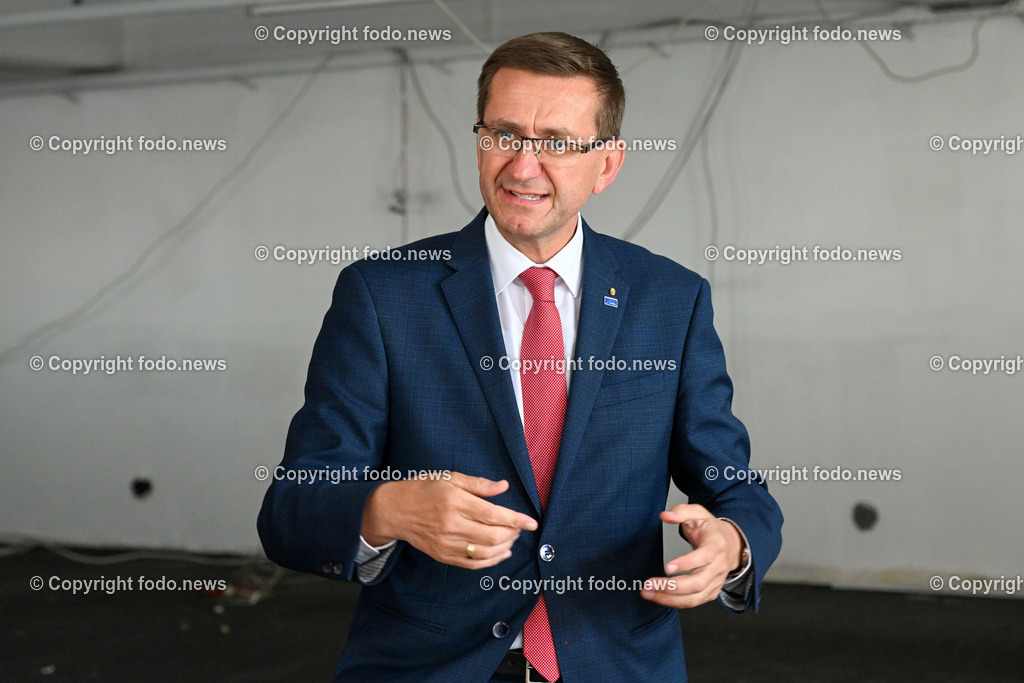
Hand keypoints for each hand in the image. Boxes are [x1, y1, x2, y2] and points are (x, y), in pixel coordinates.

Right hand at [361, 472, 536, 568]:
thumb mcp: (450, 478)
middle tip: (520, 527)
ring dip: (505, 548)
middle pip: (493, 537)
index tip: (532, 522)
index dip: (516, 520)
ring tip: (512, 539)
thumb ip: (479, 484)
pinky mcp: (442, 556)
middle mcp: (451, 525)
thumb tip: (504, 487)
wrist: (394, 510)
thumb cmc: (423, 489)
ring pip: (485, 553)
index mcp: (455, 502)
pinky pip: (472, 564)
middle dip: (513, 534)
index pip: (494, 514)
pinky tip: (501, 554)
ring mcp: (446, 543)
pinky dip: (491, 562)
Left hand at [640, 504, 742, 608]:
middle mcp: (718, 566)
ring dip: (670, 599)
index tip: (667, 567)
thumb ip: (681, 511)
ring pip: (695, 597)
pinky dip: (676, 603)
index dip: (687, 564)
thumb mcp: (698, 513)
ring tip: (649, 593)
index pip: (704, 557)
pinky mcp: (711, 591)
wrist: (729, 543)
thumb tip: (665, 516)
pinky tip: (660, 597)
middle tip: (650, 584)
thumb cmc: (710, 529)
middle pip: (698, 583)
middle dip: (672, 587)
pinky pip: (695, 602)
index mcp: (716, 545)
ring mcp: (716, 581)